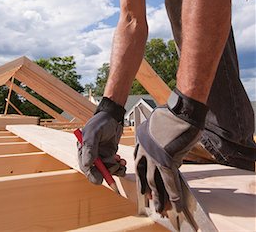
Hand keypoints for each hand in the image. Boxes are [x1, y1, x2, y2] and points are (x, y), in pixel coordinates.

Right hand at [77, 100, 126, 183]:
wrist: (113, 116)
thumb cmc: (101, 122)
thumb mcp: (94, 132)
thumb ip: (90, 147)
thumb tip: (87, 165)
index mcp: (83, 150)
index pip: (86, 168)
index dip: (92, 175)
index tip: (100, 180)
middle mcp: (91, 155)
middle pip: (97, 171)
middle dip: (108, 172)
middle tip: (116, 166)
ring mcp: (101, 156)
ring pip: (107, 170)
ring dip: (115, 169)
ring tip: (121, 162)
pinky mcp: (110, 155)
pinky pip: (114, 166)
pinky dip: (119, 166)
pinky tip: (122, 160)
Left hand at [134, 89, 207, 212]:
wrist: (181, 111)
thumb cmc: (173, 114)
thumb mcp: (159, 125)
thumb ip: (159, 140)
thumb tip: (170, 155)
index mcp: (141, 138)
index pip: (138, 160)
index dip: (141, 174)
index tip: (143, 184)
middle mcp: (144, 148)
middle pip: (143, 173)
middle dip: (146, 188)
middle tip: (149, 200)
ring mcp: (154, 156)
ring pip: (154, 181)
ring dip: (159, 197)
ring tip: (161, 209)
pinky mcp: (167, 161)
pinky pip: (170, 182)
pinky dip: (174, 195)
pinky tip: (177, 205)